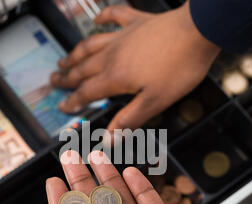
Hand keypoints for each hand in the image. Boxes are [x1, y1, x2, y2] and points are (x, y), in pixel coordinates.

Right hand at [50, 2, 219, 130]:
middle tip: (53, 81)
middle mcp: (113, 55)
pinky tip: (96, 20)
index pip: (87, 92)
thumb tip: (109, 140)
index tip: (62, 107)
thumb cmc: (179, 68)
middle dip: (67, 77)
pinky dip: (102, 18)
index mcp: (116, 76)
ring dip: (75, 53)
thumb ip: (129, 119)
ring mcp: (123, 35)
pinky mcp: (137, 21)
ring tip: (64, 59)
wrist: (198, 32)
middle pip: (83, 68)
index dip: (74, 101)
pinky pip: (114, 16)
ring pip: (91, 45)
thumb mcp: (155, 102)